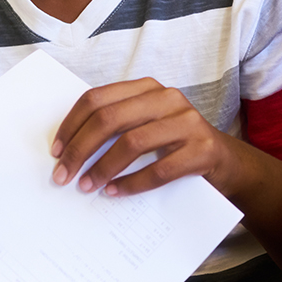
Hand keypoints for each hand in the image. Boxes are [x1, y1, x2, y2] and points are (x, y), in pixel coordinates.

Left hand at [50, 78, 241, 197]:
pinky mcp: (203, 149)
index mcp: (146, 88)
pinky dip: (132, 184)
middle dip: (80, 149)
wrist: (225, 163)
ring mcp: (187, 122)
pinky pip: (159, 169)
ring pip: (132, 143)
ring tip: (87, 186)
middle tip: (63, 175)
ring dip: (103, 168)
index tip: (55, 151)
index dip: (72, 125)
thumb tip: (67, 150)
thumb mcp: (146, 125)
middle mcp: (167, 98)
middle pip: (109, 119)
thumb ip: (116, 126)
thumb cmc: (175, 145)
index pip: (97, 99)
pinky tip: (115, 193)